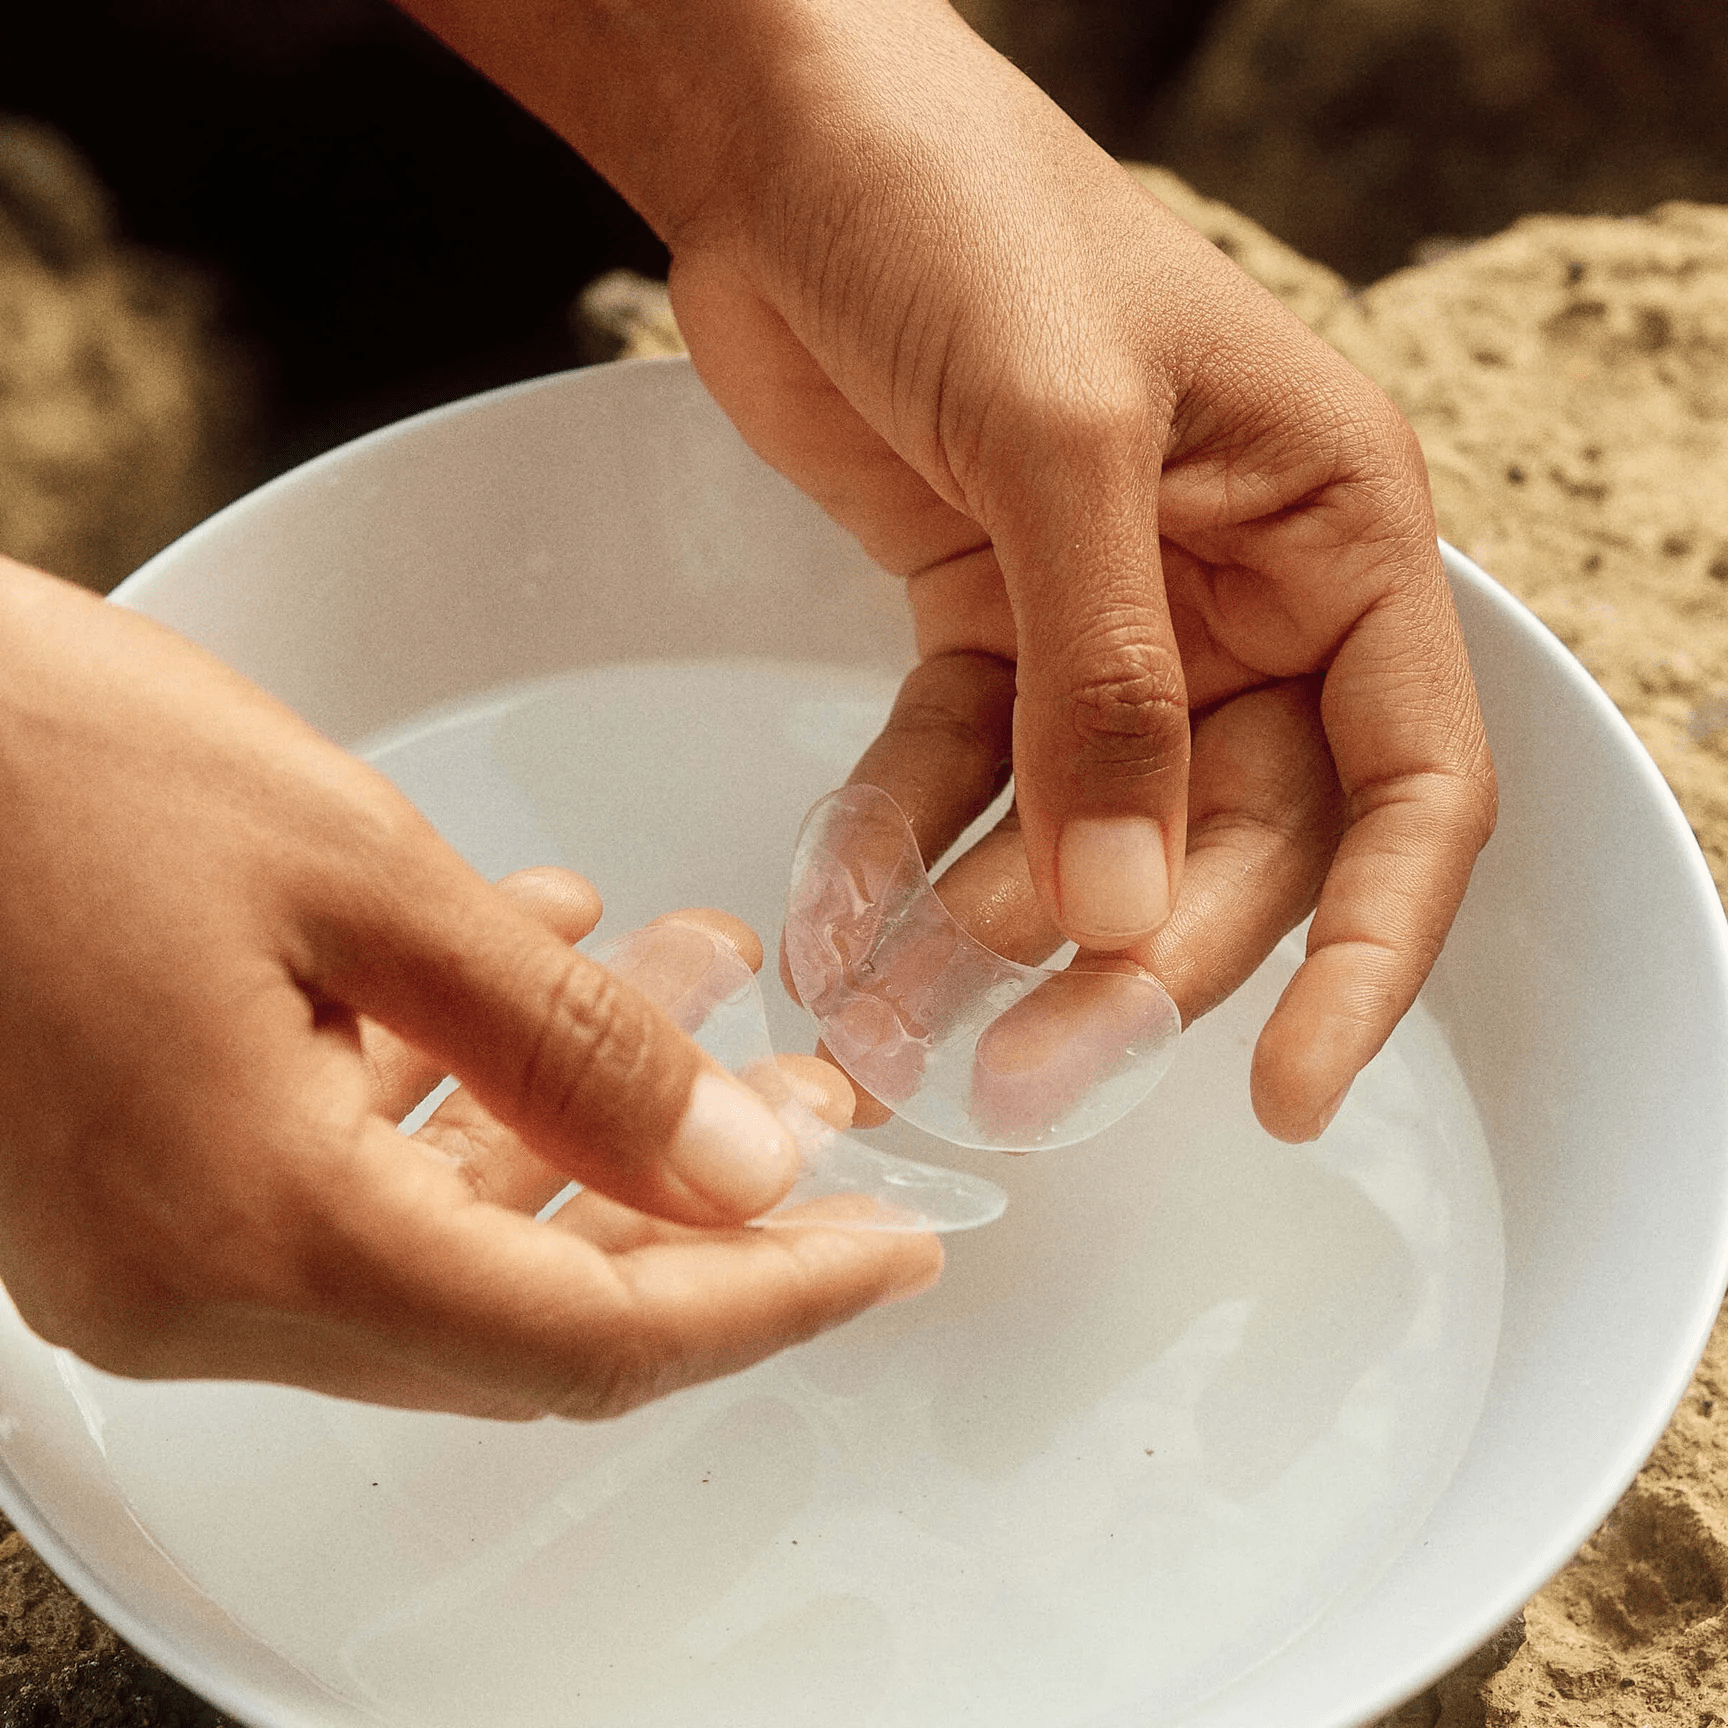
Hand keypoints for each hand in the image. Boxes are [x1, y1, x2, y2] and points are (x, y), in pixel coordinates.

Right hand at [0, 561, 937, 1415]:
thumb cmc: (41, 763)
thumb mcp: (364, 880)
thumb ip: (571, 1044)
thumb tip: (737, 1164)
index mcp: (258, 1240)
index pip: (591, 1337)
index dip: (769, 1297)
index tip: (895, 1245)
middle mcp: (196, 1290)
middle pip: (528, 1306)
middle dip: (696, 1205)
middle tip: (816, 1096)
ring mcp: (149, 1249)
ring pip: (445, 1231)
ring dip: (586, 1125)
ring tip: (704, 988)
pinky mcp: (130, 1181)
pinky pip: (349, 1174)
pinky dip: (465, 1090)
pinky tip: (541, 965)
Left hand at [401, 0, 1492, 1139]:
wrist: (787, 141)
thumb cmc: (960, 218)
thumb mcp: (1061, 440)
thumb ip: (1105, 681)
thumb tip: (1116, 906)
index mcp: (1330, 533)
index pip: (1407, 785)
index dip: (1367, 953)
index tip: (1292, 1091)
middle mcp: (1238, 593)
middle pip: (1227, 841)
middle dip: (1130, 964)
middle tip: (1029, 1071)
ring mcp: (1108, 620)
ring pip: (1084, 831)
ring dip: (999, 933)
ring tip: (907, 1014)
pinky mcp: (983, 623)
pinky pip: (958, 774)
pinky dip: (901, 846)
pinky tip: (840, 914)